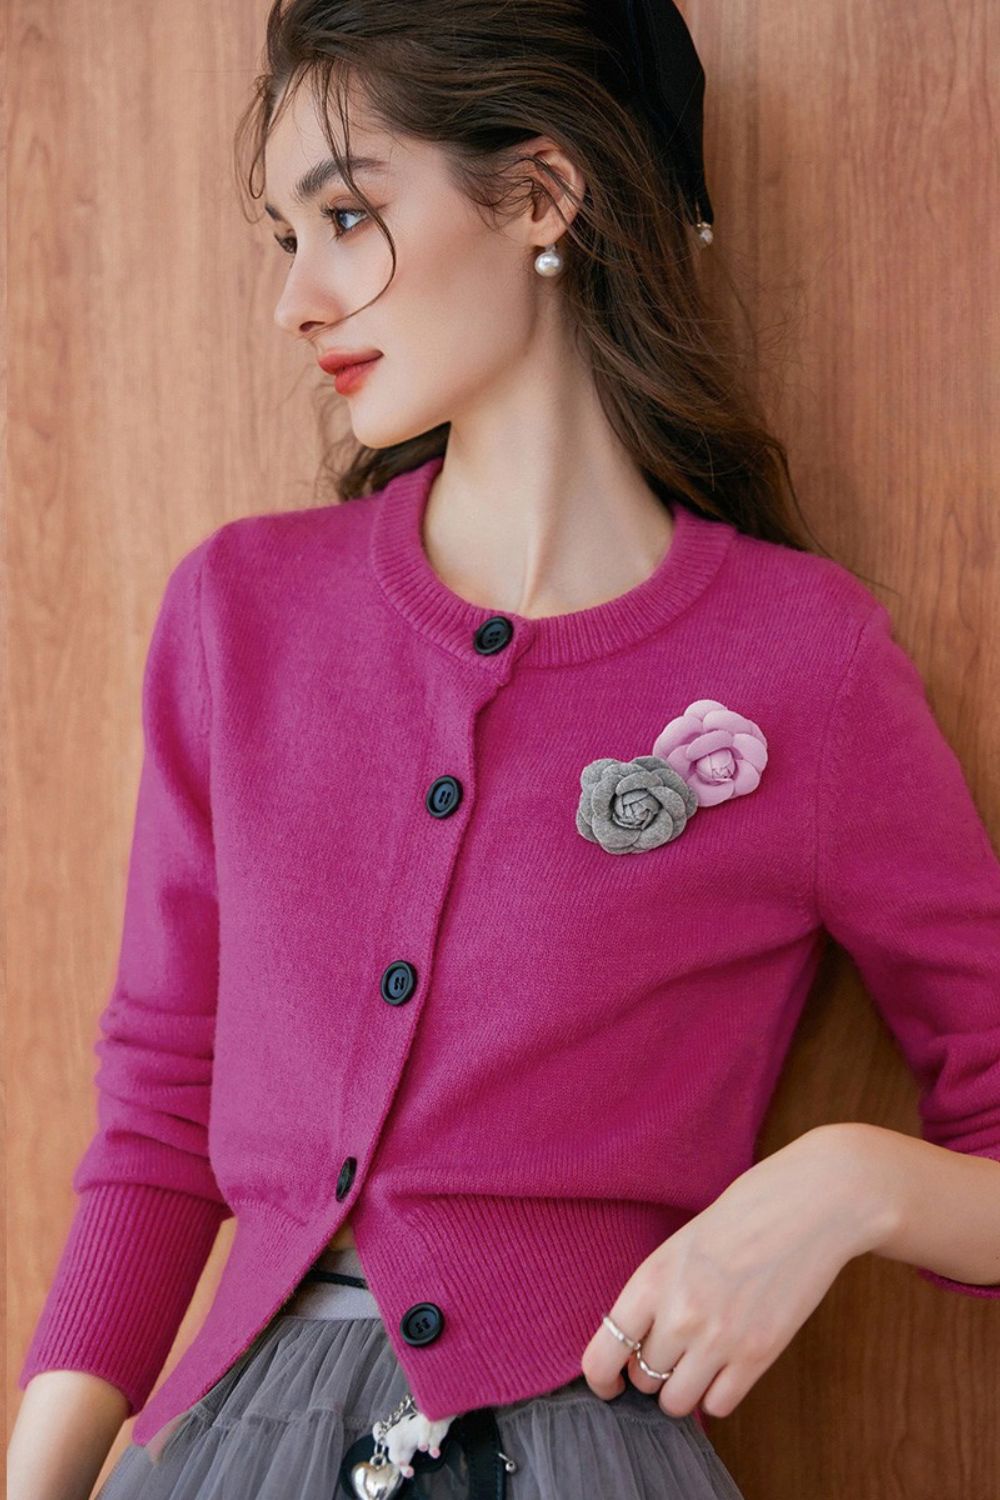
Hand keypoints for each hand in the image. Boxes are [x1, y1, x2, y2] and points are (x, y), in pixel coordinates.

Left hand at [581, 1126, 889, 1418]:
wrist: (806, 1206)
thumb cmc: (741, 1217)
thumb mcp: (679, 1246)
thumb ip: (655, 1294)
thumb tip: (635, 1345)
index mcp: (650, 1279)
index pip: (600, 1356)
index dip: (601, 1378)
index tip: (612, 1381)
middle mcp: (678, 1314)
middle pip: (642, 1380)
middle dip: (651, 1372)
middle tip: (671, 1352)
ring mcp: (719, 1339)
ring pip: (677, 1402)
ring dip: (683, 1388)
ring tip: (698, 1362)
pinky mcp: (758, 1354)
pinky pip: (719, 1406)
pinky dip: (717, 1393)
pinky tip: (726, 1366)